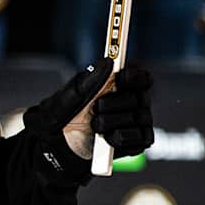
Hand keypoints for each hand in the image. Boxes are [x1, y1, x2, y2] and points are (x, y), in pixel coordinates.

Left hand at [23, 59, 154, 173]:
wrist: (63, 143)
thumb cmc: (69, 114)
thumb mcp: (72, 94)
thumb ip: (91, 78)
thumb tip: (108, 61)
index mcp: (122, 85)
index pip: (142, 77)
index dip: (133, 77)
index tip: (119, 78)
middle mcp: (135, 102)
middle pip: (138, 98)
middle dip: (112, 104)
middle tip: (95, 108)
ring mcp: (138, 123)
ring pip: (137, 119)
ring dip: (109, 123)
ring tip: (95, 126)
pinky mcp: (138, 142)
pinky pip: (137, 139)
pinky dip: (117, 138)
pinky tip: (106, 138)